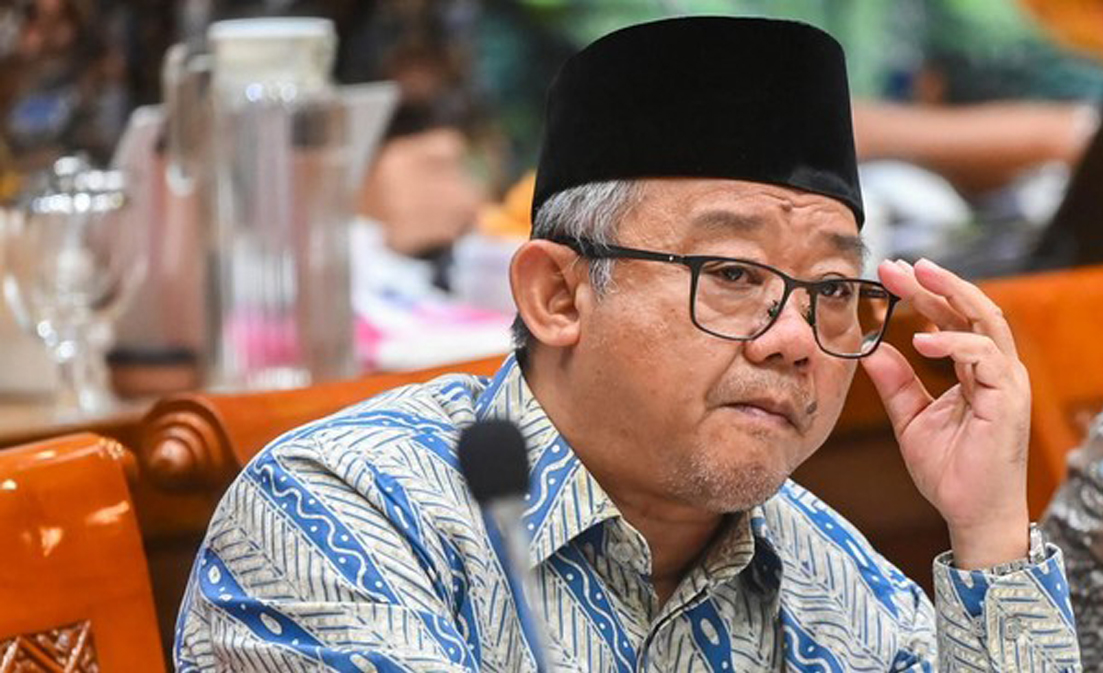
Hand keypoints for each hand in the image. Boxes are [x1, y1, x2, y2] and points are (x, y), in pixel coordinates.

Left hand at [861, 259, 1030, 568]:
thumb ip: (895, 383)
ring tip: (916, 278)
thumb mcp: (911, 418)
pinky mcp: (1007, 399)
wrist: (970, 513)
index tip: (889, 275)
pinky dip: (953, 343)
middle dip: (934, 284)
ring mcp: (1006, 382)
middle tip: (897, 264)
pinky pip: (984, 357)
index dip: (923, 294)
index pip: (952, 319)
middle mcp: (997, 369)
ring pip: (985, 321)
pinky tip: (921, 340)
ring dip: (950, 295)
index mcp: (977, 370)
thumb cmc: (950, 470)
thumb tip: (871, 350)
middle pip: (970, 310)